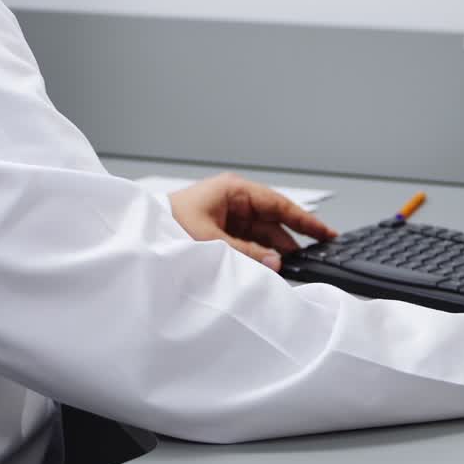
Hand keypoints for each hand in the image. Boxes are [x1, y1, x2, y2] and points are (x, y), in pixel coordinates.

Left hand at [169, 172, 337, 270]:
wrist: (136, 238)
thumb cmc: (165, 226)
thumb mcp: (210, 240)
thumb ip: (247, 253)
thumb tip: (277, 261)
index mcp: (233, 191)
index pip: (278, 204)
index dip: (304, 220)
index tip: (327, 233)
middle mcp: (232, 202)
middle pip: (272, 222)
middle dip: (289, 243)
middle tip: (311, 261)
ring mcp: (226, 219)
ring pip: (260, 237)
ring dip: (272, 254)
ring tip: (288, 271)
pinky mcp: (218, 234)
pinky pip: (247, 246)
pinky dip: (258, 258)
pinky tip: (267, 271)